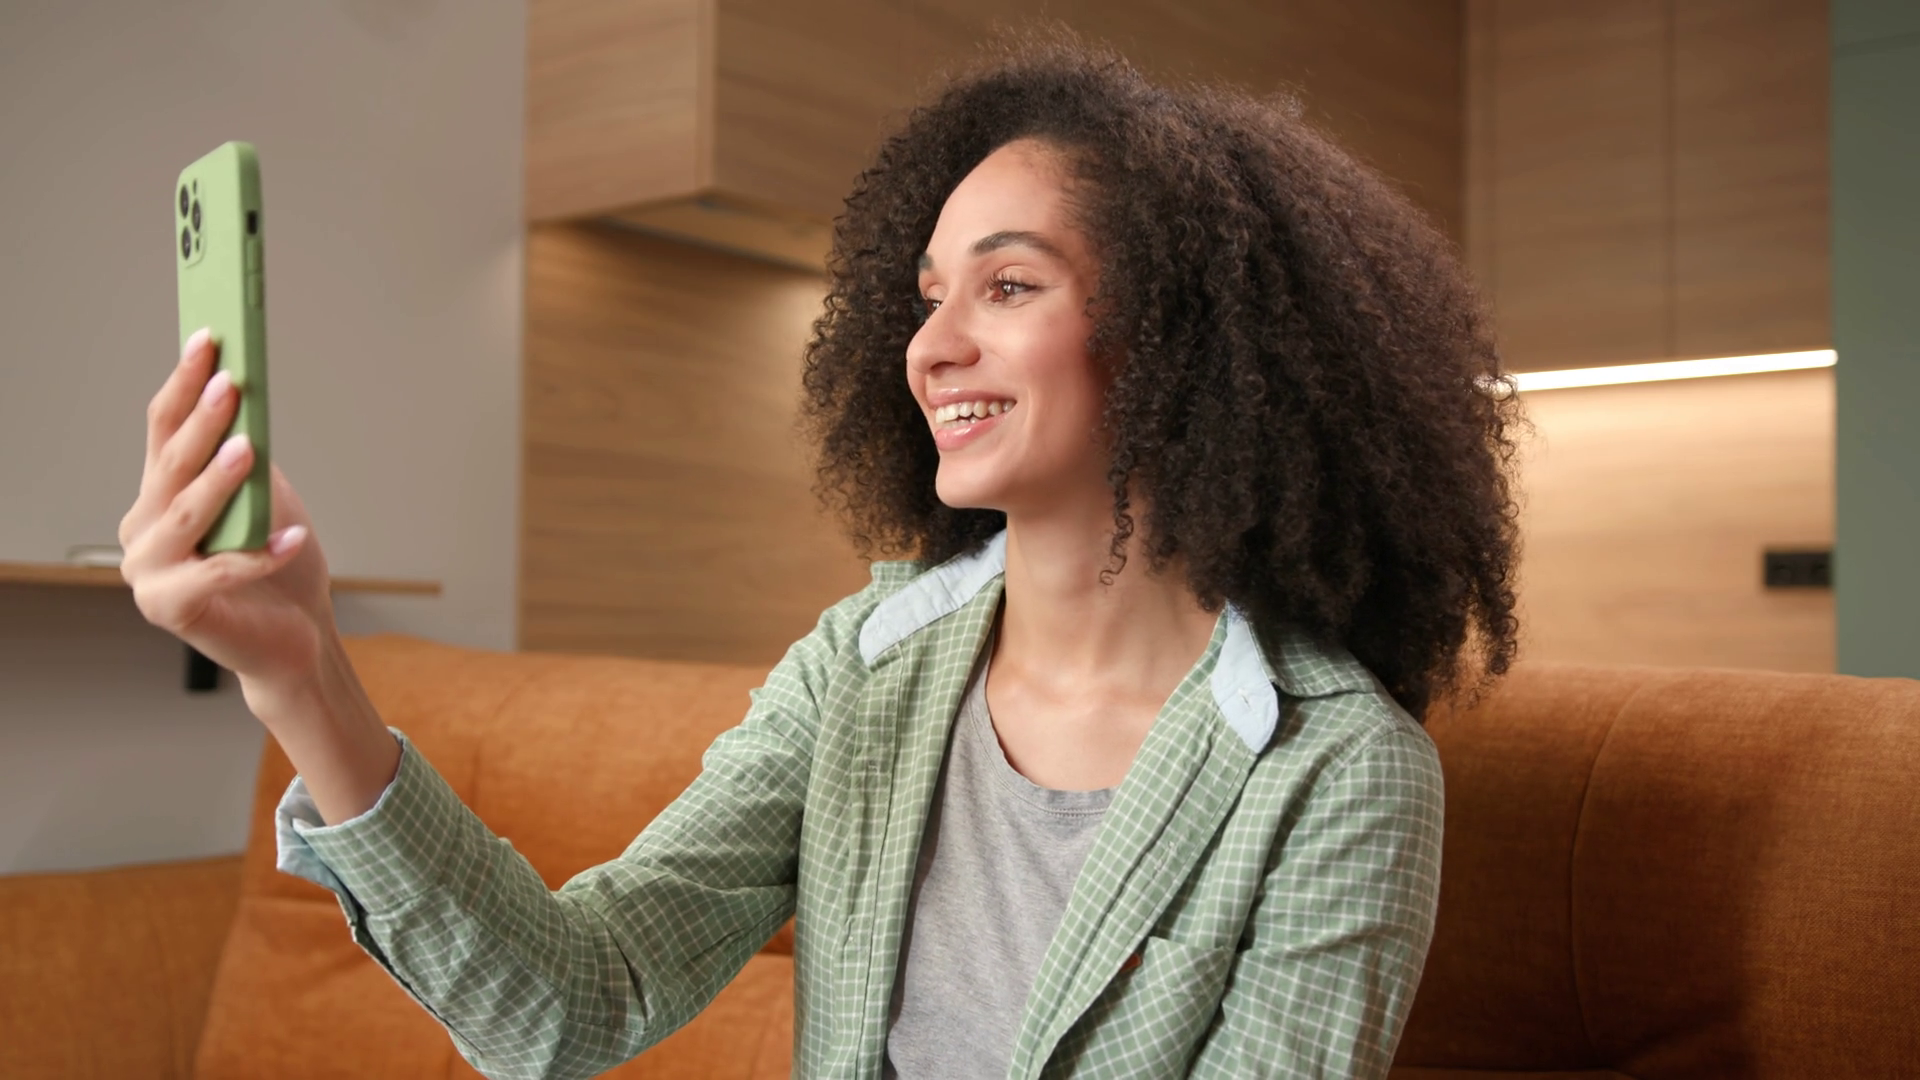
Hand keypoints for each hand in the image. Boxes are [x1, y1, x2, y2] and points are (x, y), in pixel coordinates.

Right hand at [120, 328, 335, 692]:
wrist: (295, 638)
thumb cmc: (279, 568)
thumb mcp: (267, 499)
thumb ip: (249, 458)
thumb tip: (247, 398)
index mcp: (158, 495)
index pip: (163, 430)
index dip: (183, 383)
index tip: (208, 340)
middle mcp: (142, 530)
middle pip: (171, 465)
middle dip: (202, 421)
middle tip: (229, 383)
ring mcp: (149, 572)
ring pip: (184, 515)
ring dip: (218, 479)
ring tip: (249, 449)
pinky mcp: (170, 609)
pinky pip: (218, 572)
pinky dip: (259, 554)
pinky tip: (293, 537)